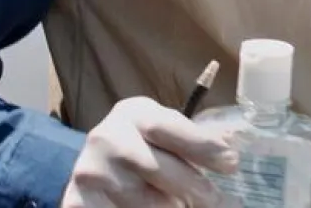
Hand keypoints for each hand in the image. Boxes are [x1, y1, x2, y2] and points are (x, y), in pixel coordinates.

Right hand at [61, 96, 238, 207]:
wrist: (95, 167)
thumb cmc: (142, 146)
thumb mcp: (163, 133)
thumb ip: (192, 137)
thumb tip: (232, 146)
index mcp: (132, 112)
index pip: (168, 127)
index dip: (202, 146)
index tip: (232, 163)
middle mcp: (106, 136)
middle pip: (157, 166)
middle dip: (193, 186)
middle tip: (217, 199)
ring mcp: (90, 170)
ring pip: (142, 199)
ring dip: (169, 206)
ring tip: (179, 205)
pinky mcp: (77, 200)